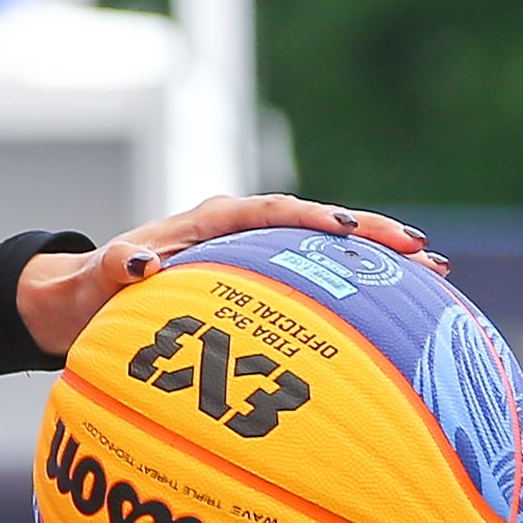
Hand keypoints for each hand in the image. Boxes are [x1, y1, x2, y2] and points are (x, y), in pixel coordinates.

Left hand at [17, 191, 438, 356]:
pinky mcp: (264, 284)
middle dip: (369, 234)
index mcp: (208, 222)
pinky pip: (318, 281)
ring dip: (376, 261)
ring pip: (326, 252)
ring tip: (435, 274)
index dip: (309, 218)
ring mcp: (256, 257)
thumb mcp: (95, 281)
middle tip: (422, 253)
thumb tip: (138, 262)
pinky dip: (358, 290)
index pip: (269, 210)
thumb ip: (114, 267)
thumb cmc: (91, 292)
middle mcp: (239, 232)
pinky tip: (403, 312)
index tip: (345, 230)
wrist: (87, 304)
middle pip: (315, 224)